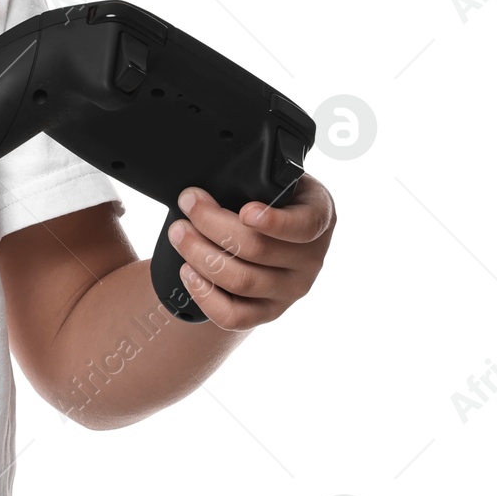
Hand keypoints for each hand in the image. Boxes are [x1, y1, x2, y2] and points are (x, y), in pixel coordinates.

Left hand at [166, 172, 335, 330]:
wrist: (269, 234)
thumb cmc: (265, 199)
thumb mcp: (272, 180)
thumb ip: (254, 178)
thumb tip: (209, 185)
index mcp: (318, 217)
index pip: (305, 225)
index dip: (274, 221)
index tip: (245, 211)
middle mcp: (311, 257)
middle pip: (257, 249)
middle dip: (211, 223)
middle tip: (187, 203)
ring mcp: (292, 289)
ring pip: (242, 281)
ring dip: (199, 254)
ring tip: (178, 232)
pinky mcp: (269, 312)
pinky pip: (235, 316)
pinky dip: (205, 295)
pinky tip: (187, 271)